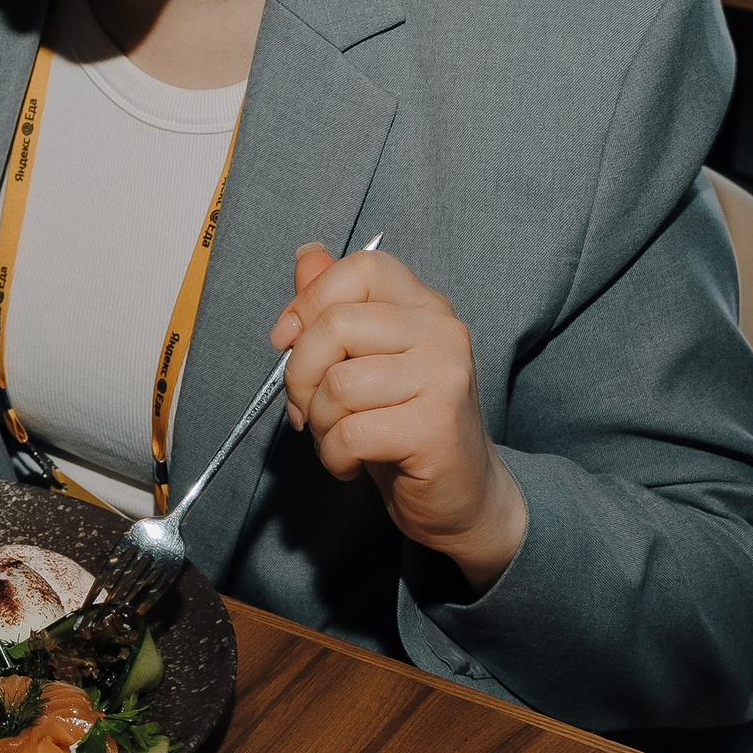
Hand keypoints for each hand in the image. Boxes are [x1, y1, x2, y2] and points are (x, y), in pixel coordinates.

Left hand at [269, 243, 528, 592]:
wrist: (464, 498)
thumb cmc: (406, 427)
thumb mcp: (367, 361)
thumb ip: (337, 307)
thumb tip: (307, 254)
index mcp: (425, 307)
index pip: (361, 269)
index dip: (311, 300)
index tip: (288, 341)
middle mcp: (443, 332)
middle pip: (336, 325)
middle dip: (299, 375)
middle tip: (306, 409)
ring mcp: (446, 377)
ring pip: (339, 384)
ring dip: (319, 423)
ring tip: (337, 439)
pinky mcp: (437, 426)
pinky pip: (351, 432)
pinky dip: (334, 456)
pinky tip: (351, 463)